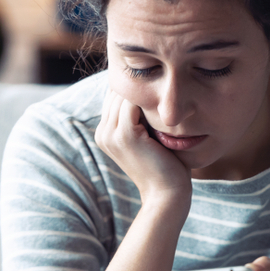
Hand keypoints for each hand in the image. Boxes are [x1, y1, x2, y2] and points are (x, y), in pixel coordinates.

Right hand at [95, 88, 191, 207]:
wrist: (166, 194)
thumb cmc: (164, 167)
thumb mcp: (150, 137)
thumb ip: (144, 117)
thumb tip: (152, 92)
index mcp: (105, 133)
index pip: (115, 96)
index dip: (134, 86)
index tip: (156, 79)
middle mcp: (103, 133)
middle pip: (117, 92)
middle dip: (138, 83)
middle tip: (160, 76)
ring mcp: (111, 134)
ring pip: (124, 94)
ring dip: (144, 87)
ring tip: (164, 85)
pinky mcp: (126, 135)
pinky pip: (132, 103)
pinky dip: (148, 97)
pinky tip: (165, 97)